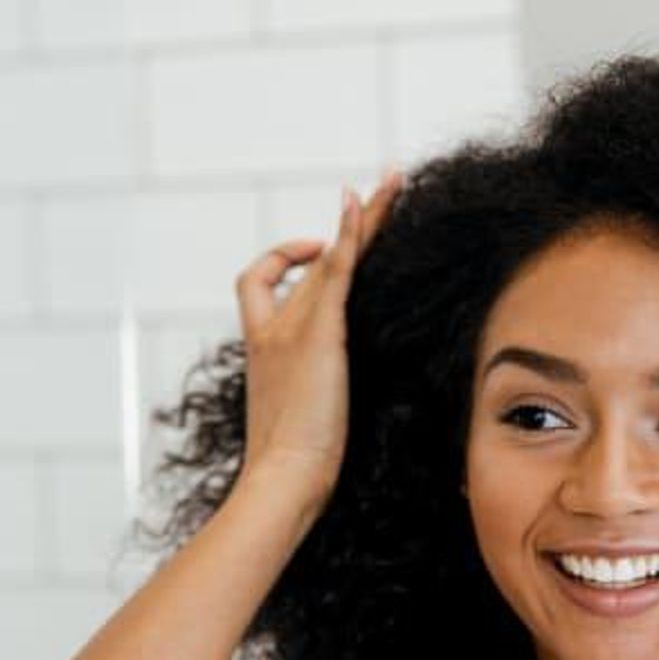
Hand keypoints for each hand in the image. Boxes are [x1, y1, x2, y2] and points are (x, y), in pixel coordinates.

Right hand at [233, 168, 404, 497]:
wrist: (281, 478)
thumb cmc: (289, 470)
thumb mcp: (297, 425)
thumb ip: (309, 403)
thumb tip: (329, 412)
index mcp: (264, 350)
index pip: (263, 289)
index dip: (285, 263)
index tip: (312, 255)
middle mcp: (273, 330)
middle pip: (308, 264)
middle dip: (339, 229)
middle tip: (366, 194)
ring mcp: (293, 328)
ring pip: (332, 257)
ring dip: (364, 217)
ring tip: (395, 181)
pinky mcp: (319, 332)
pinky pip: (337, 268)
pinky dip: (351, 232)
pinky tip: (365, 203)